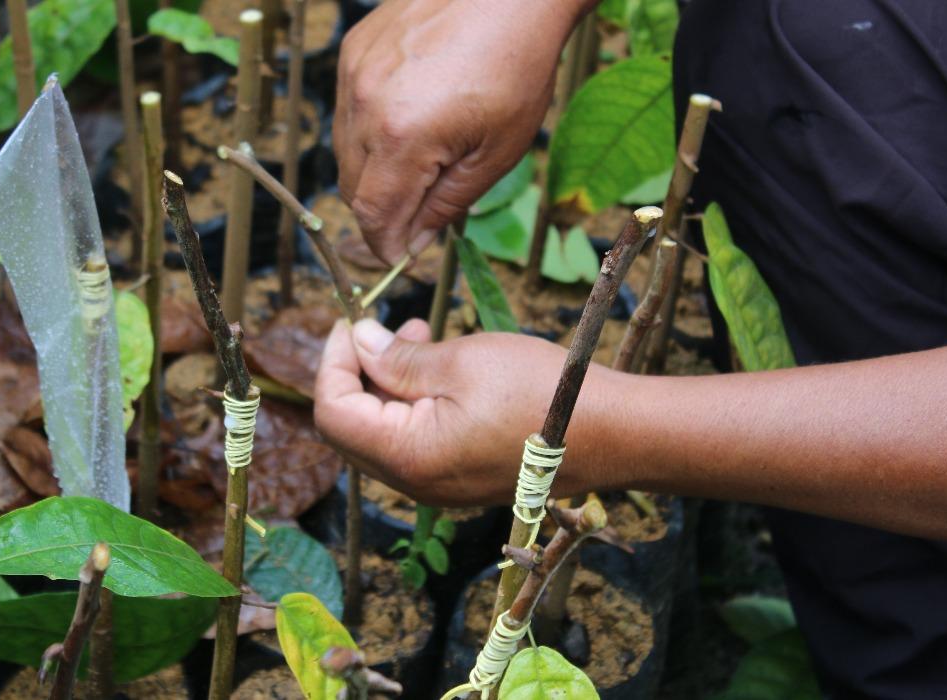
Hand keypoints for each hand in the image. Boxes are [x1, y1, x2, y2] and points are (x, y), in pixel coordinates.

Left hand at [313, 318, 567, 505]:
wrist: (613, 433)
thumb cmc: (539, 391)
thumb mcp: (461, 361)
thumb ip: (397, 358)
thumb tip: (357, 341)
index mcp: (408, 457)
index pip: (334, 413)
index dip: (333, 362)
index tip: (352, 321)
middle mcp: (416, 484)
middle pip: (353, 428)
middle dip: (359, 371)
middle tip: (389, 326)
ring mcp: (439, 487)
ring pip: (384, 434)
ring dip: (388, 384)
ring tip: (420, 336)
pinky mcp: (461, 481)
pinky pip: (415, 443)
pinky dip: (413, 404)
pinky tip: (441, 370)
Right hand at [334, 0, 586, 263]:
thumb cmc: (517, 67)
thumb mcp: (497, 153)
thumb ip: (447, 204)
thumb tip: (413, 242)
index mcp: (402, 137)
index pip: (372, 215)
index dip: (384, 245)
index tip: (402, 258)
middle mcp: (365, 105)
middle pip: (352, 188)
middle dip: (381, 212)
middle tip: (418, 216)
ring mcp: (354, 74)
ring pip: (345, 151)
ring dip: (374, 172)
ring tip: (421, 162)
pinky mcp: (353, 52)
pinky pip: (348, 111)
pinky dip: (370, 130)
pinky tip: (410, 119)